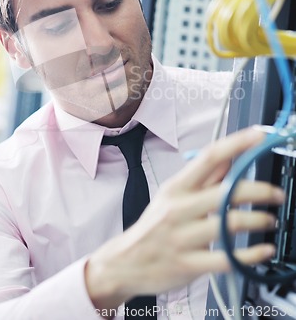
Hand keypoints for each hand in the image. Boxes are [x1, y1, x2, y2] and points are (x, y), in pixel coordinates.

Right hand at [85, 128, 284, 311]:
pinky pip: (227, 259)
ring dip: (258, 220)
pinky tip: (264, 250)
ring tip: (270, 220)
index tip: (259, 136)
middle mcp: (179, 209)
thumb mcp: (171, 196)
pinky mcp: (188, 264)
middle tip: (276, 193)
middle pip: (226, 191)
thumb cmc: (153, 227)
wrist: (125, 262)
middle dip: (259, 190)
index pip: (208, 157)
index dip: (236, 144)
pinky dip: (251, 255)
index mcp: (176, 188)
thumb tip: (230, 159)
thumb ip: (202, 179)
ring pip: (229, 224)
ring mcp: (183, 238)